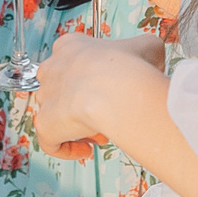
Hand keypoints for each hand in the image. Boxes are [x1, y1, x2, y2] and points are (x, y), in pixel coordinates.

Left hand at [31, 30, 167, 159]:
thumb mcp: (148, 48)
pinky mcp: (45, 124)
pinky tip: (86, 150)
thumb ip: (145, 50)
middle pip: (64, 89)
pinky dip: (67, 149)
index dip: (95, 81)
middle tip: (107, 115)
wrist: (116, 89)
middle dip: (85, 104)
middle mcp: (52, 69)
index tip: (110, 93)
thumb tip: (152, 63)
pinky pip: (50, 141)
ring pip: (57, 115)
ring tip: (103, 133)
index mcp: (71, 46)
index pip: (76, 62)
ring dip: (78, 127)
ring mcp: (46, 97)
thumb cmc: (130, 67)